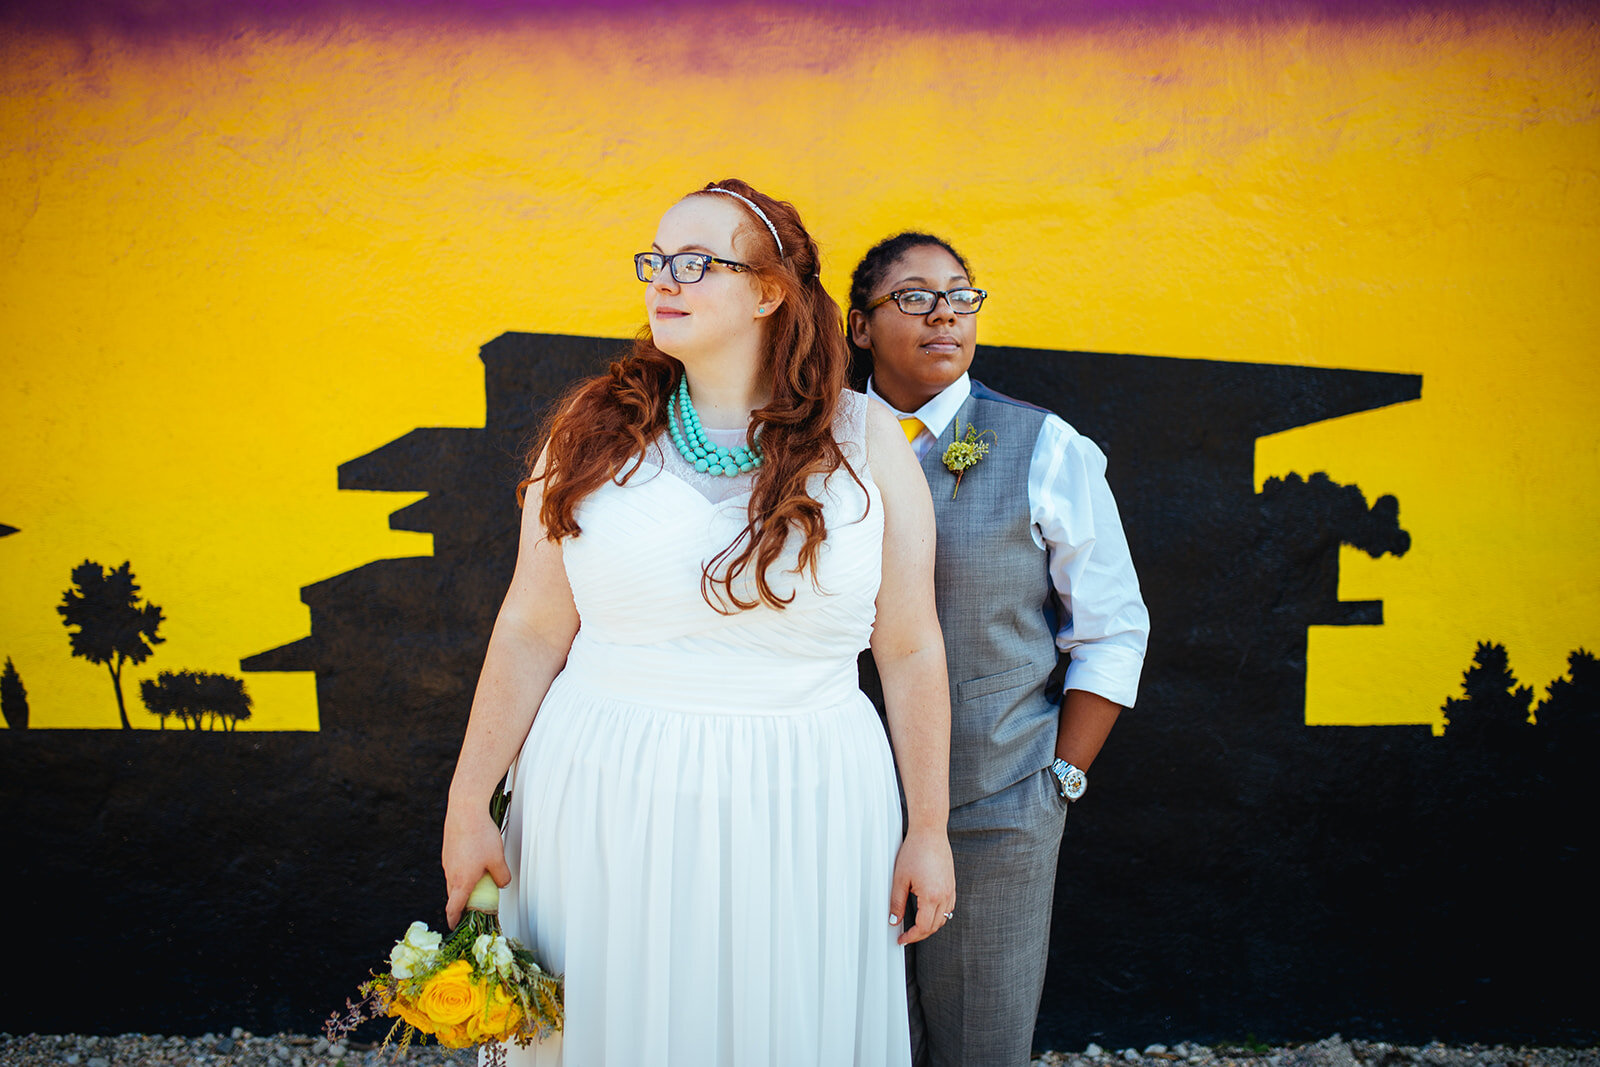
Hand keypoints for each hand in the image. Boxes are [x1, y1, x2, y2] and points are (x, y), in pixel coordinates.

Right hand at [441, 802, 511, 929]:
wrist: (465, 809)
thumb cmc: (481, 835)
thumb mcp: (498, 859)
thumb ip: (501, 876)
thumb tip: (502, 884)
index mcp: (461, 881)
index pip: (453, 908)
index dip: (454, 920)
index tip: (456, 927)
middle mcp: (451, 873)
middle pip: (454, 895)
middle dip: (463, 903)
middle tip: (476, 905)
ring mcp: (447, 861)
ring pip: (454, 880)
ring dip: (464, 884)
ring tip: (480, 878)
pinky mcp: (448, 850)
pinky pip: (454, 867)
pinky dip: (463, 870)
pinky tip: (475, 859)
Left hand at [889, 827, 955, 945]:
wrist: (930, 833)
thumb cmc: (914, 851)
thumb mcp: (900, 879)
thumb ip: (896, 902)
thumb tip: (894, 921)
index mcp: (931, 896)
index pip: (923, 927)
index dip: (912, 936)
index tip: (902, 939)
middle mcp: (945, 895)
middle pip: (935, 926)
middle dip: (920, 934)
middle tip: (906, 935)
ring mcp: (951, 890)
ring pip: (944, 918)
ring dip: (931, 926)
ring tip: (916, 926)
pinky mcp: (952, 884)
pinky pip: (949, 907)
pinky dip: (940, 915)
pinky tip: (929, 912)